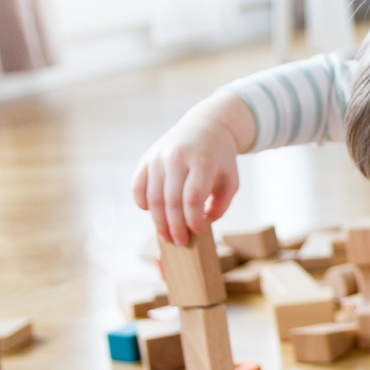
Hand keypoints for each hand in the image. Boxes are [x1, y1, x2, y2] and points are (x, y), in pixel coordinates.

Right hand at [131, 91, 252, 244]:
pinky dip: (142, 203)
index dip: (193, 220)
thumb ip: (221, 204)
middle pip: (171, 200)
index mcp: (202, 162)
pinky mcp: (147, 158)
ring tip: (166, 237)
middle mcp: (178, 158)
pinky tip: (151, 214)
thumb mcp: (231, 179)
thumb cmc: (220, 159)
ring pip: (153, 197)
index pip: (193, 198)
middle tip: (179, 243)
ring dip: (158, 222)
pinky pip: (138, 186)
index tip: (198, 233)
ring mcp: (159, 157)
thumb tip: (203, 222)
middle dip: (174, 227)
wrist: (206, 127)